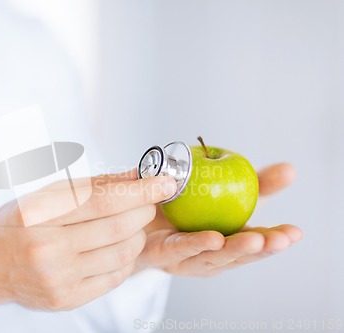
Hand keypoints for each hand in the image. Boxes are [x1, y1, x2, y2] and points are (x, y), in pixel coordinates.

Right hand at [0, 172, 176, 316]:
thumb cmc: (16, 224)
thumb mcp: (45, 195)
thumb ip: (93, 185)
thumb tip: (135, 176)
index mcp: (41, 214)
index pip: (104, 200)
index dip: (141, 190)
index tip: (164, 182)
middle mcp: (49, 248)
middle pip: (118, 227)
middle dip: (144, 211)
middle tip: (149, 202)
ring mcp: (58, 278)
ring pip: (121, 254)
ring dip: (138, 235)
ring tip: (133, 225)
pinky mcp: (66, 299)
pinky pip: (113, 278)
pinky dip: (126, 259)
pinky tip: (119, 247)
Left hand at [136, 163, 302, 276]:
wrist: (136, 210)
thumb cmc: (184, 205)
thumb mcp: (221, 190)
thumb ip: (254, 183)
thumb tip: (290, 170)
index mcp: (226, 241)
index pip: (256, 242)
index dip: (276, 239)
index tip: (295, 232)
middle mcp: (209, 255)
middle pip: (237, 255)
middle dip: (260, 249)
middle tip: (279, 239)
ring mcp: (185, 259)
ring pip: (212, 258)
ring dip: (234, 250)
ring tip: (253, 240)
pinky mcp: (162, 254)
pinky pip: (179, 248)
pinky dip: (197, 244)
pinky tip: (213, 239)